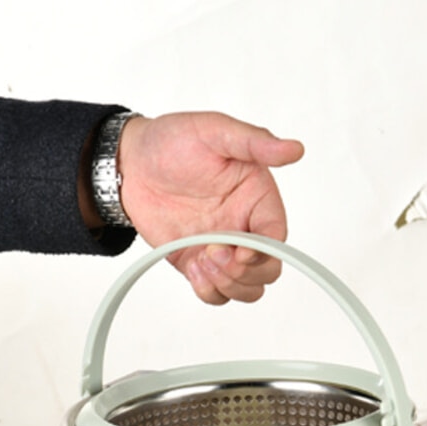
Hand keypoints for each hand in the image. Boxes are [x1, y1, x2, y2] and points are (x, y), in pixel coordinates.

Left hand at [117, 113, 303, 304]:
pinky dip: (208, 291)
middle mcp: (245, 227)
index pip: (276, 238)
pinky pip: (216, 294)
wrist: (131, 164)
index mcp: (257, 198)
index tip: (240, 251)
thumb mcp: (216, 131)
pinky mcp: (199, 263)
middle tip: (212, 252)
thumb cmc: (172, 141)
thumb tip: (294, 149)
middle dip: (243, 273)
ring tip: (200, 260)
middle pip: (267, 271)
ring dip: (227, 285)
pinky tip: (191, 266)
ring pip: (246, 288)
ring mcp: (223, 250)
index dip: (264, 252)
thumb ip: (256, 143)